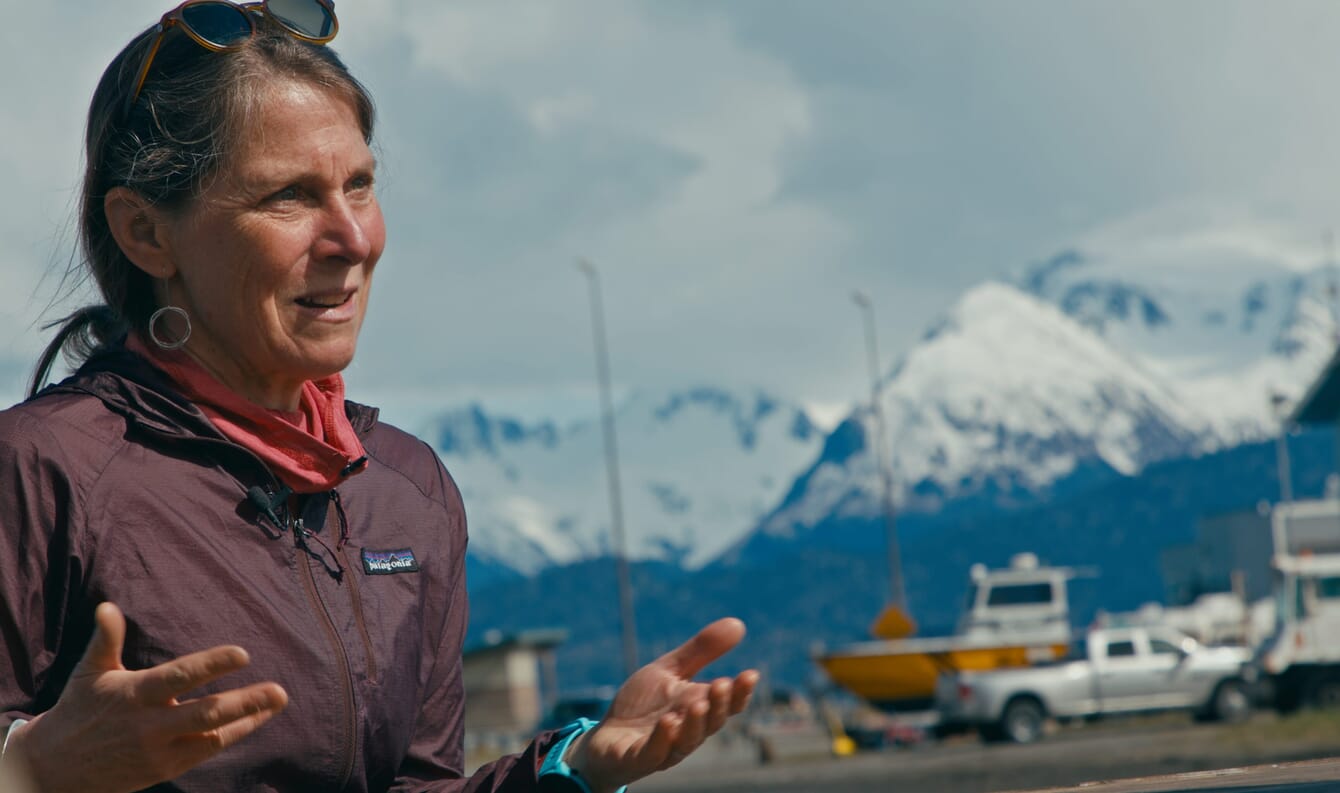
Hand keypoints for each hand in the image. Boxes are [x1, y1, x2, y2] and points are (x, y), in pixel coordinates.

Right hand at [7, 602, 287, 792]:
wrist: (56, 769)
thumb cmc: (80, 709)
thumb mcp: (90, 672)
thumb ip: (105, 640)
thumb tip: (107, 607)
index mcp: (136, 695)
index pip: (180, 677)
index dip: (212, 665)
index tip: (243, 654)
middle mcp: (151, 725)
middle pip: (206, 713)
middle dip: (245, 702)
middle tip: (279, 690)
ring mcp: (160, 750)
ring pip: (212, 736)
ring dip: (248, 719)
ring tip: (277, 701)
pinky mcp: (166, 768)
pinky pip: (206, 751)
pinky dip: (233, 735)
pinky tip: (257, 719)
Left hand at [567, 617, 758, 792]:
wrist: (605, 737)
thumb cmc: (643, 705)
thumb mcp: (669, 671)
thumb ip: (700, 651)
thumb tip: (739, 624)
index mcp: (698, 710)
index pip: (727, 705)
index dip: (740, 693)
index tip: (751, 674)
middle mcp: (687, 733)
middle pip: (710, 723)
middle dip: (718, 705)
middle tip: (722, 684)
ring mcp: (663, 749)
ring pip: (686, 741)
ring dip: (694, 724)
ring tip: (698, 704)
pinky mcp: (636, 759)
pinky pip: (652, 753)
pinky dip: (661, 740)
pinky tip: (667, 723)